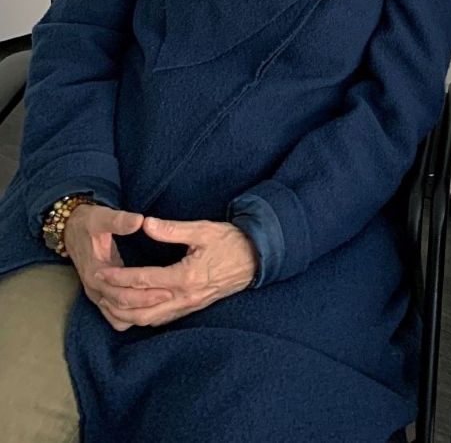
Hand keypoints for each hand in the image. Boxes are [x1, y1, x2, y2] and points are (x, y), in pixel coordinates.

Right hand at [64, 205, 171, 331]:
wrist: (71, 229)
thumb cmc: (89, 223)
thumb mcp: (102, 217)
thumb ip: (120, 221)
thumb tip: (140, 221)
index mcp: (96, 272)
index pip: (121, 294)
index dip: (145, 295)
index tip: (168, 290)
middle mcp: (95, 288)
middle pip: (122, 308)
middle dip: (147, 304)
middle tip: (173, 296)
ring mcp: (97, 294)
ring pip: (118, 317)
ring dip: (140, 314)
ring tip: (165, 305)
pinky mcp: (101, 295)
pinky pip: (116, 316)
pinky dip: (131, 317)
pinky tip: (150, 311)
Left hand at [93, 216, 257, 327]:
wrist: (257, 259)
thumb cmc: (231, 242)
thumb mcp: (203, 230)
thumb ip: (172, 229)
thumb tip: (146, 224)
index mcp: (186, 276)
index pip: (143, 280)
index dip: (119, 277)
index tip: (101, 272)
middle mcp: (185, 296)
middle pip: (140, 308)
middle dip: (116, 300)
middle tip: (99, 290)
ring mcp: (189, 306)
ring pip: (149, 319)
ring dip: (125, 313)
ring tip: (108, 303)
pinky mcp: (192, 308)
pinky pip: (161, 320)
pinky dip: (142, 317)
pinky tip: (133, 310)